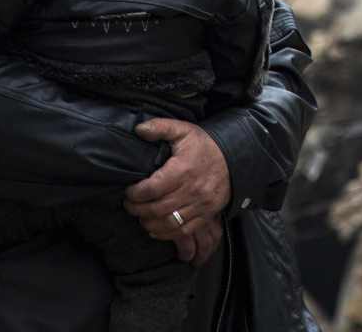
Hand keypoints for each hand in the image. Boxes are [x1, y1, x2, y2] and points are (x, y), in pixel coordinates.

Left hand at [124, 118, 230, 264]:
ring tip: (140, 217)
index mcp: (182, 170)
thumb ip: (159, 127)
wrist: (233, 158)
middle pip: (158, 209)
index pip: (153, 188)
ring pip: (170, 223)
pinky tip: (155, 229)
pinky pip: (184, 231)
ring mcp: (200, 206)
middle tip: (128, 205)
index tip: (128, 192)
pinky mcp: (206, 215)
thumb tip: (138, 129)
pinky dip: (167, 234)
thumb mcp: (182, 129)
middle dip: (138, 209)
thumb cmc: (204, 144)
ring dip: (150, 223)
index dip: (136, 193)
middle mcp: (191, 191)